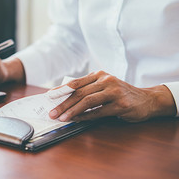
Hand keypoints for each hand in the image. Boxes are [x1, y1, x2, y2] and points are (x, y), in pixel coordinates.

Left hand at [49, 71, 176, 121]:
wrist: (147, 99)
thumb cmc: (120, 93)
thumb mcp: (103, 86)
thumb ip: (87, 89)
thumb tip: (64, 98)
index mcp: (99, 74)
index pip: (75, 83)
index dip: (60, 90)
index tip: (49, 98)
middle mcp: (106, 80)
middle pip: (79, 93)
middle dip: (63, 104)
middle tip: (52, 112)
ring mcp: (114, 92)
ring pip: (87, 101)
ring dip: (72, 111)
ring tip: (62, 118)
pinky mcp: (121, 104)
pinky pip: (98, 112)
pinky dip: (86, 117)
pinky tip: (77, 120)